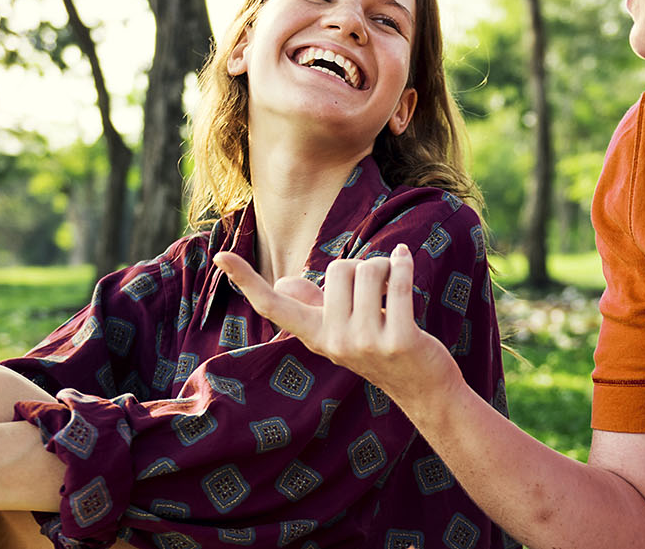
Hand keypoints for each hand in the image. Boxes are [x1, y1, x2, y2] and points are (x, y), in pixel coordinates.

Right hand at [214, 243, 459, 404]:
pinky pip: (397, 283)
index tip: (221, 256)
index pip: (273, 306)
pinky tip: (406, 260)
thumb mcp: (341, 329)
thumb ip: (314, 304)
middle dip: (362, 267)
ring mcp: (366, 344)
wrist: (424, 388)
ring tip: (394, 291)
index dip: (246, 280)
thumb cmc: (380, 348)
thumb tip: (283, 282)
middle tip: (377, 292)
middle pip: (338, 268)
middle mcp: (334, 342)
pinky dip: (403, 265)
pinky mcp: (400, 342)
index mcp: (315, 336)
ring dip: (386, 267)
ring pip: (368, 269)